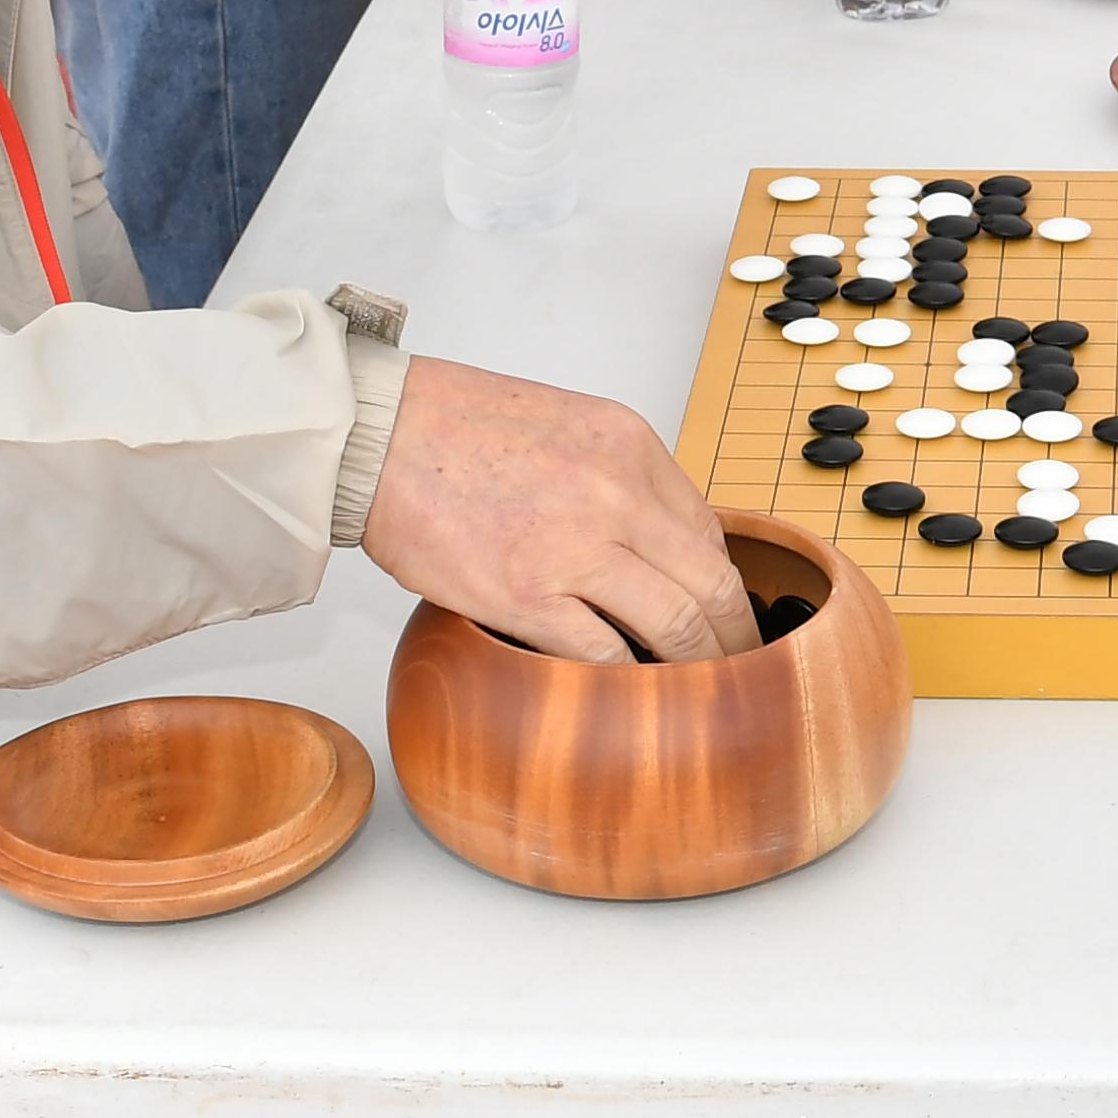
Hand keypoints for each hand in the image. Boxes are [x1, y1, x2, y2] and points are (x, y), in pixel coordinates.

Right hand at [366, 356, 752, 662]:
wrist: (379, 434)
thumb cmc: (457, 428)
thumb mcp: (570, 425)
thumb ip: (621, 478)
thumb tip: (660, 543)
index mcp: (630, 447)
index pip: (710, 531)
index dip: (725, 585)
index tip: (725, 614)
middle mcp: (615, 493)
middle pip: (710, 585)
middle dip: (734, 637)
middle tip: (738, 667)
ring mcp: (574, 548)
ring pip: (674, 626)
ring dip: (693, 667)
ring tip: (695, 692)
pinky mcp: (526, 597)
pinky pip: (604, 655)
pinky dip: (626, 680)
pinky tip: (628, 691)